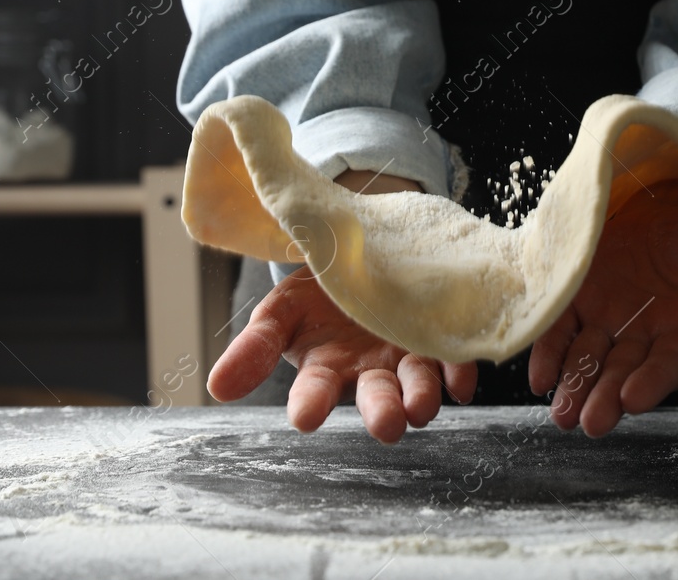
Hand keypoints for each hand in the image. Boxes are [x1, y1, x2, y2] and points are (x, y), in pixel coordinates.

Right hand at [205, 167, 475, 443]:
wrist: (362, 252)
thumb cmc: (317, 290)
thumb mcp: (280, 311)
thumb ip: (254, 349)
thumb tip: (216, 388)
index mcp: (326, 368)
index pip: (315, 392)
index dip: (310, 405)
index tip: (304, 418)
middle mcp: (371, 372)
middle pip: (377, 398)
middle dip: (382, 413)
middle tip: (386, 426)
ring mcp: (408, 356)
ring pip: (418, 384)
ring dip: (422, 397)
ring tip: (420, 406)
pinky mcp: (441, 338)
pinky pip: (454, 359)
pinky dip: (458, 371)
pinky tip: (461, 381)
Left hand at [528, 187, 677, 436]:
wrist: (663, 214)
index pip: (668, 364)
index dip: (652, 382)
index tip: (634, 399)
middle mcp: (641, 337)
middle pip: (621, 373)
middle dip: (605, 399)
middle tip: (592, 422)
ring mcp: (605, 321)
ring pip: (587, 360)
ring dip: (574, 387)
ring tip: (563, 413)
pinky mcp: (576, 303)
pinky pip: (559, 332)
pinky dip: (548, 355)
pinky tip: (541, 378)